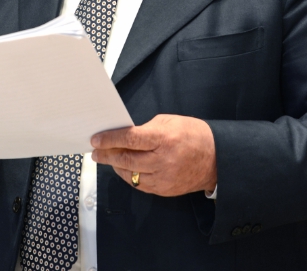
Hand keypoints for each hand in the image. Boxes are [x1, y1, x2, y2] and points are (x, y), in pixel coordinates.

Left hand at [91, 114, 215, 195]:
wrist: (217, 158)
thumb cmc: (193, 134)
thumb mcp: (169, 121)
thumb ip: (146, 129)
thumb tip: (125, 136)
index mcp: (164, 138)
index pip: (130, 139)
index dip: (110, 139)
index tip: (96, 139)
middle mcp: (163, 160)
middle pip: (126, 160)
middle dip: (106, 155)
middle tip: (95, 151)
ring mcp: (164, 178)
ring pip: (130, 175)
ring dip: (115, 167)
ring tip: (107, 159)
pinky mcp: (165, 190)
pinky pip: (140, 184)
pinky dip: (129, 176)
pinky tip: (123, 168)